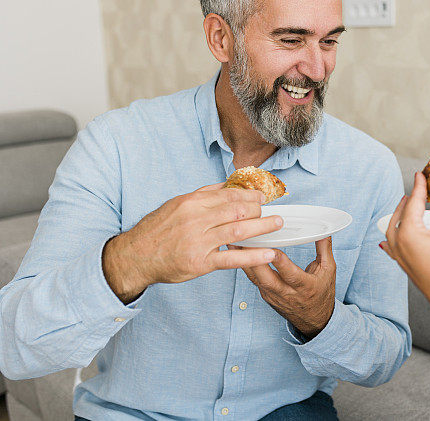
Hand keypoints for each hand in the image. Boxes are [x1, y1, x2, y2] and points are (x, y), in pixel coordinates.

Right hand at [102, 183, 283, 302]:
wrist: (135, 256)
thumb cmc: (157, 230)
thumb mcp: (176, 204)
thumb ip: (203, 194)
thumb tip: (228, 184)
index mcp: (191, 203)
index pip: (229, 195)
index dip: (250, 196)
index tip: (263, 197)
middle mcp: (195, 220)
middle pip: (237, 211)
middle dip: (259, 210)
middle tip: (273, 212)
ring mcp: (198, 242)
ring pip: (238, 231)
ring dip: (262, 227)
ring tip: (277, 225)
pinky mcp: (199, 263)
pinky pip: (231, 258)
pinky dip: (252, 256)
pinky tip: (268, 253)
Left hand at [232, 237, 335, 338]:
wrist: (314, 320)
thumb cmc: (321, 293)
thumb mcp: (329, 270)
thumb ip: (324, 249)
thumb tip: (324, 229)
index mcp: (305, 287)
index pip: (290, 275)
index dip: (280, 262)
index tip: (272, 249)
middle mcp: (287, 293)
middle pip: (266, 278)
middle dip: (254, 259)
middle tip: (246, 239)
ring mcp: (273, 295)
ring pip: (255, 278)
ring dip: (244, 260)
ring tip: (235, 240)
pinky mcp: (265, 295)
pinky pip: (253, 279)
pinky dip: (245, 265)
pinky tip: (238, 251)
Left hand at [381, 172, 429, 340]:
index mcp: (410, 235)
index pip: (413, 204)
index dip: (420, 187)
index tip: (421, 174)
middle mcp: (401, 247)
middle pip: (398, 217)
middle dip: (408, 201)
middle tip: (417, 188)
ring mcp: (403, 261)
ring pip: (393, 233)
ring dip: (399, 218)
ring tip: (408, 208)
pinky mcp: (409, 271)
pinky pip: (394, 249)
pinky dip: (394, 237)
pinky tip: (389, 242)